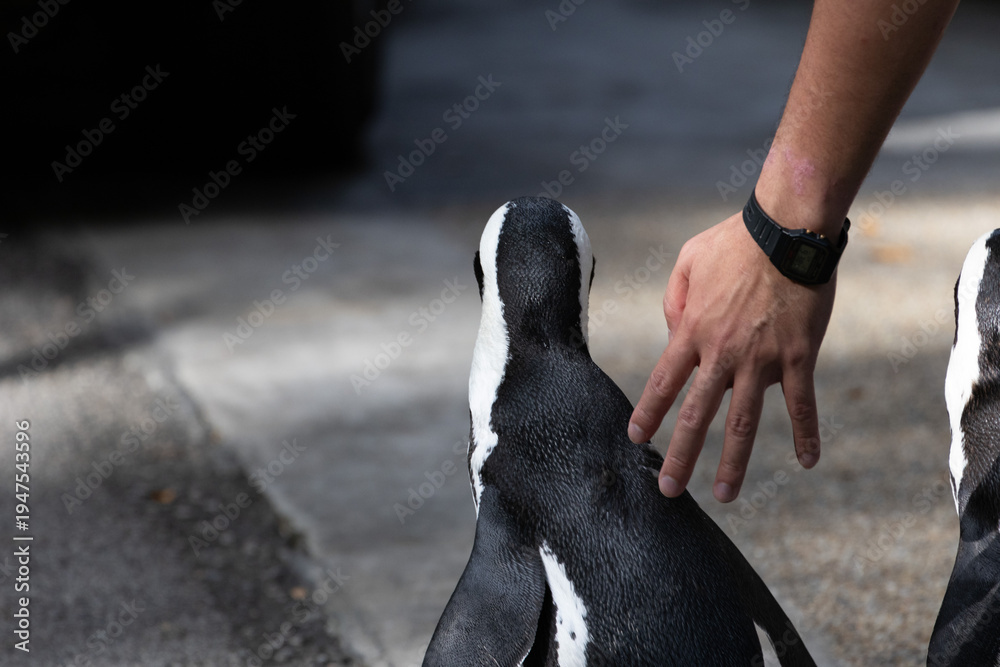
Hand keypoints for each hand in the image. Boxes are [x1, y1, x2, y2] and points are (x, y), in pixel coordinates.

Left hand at [628, 212, 835, 501]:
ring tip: (726, 494)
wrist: (787, 230)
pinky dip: (806, 434)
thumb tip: (673, 333)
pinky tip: (807, 461)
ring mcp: (761, 359)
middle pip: (696, 415)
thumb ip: (674, 302)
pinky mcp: (797, 357)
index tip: (637, 440)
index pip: (663, 383)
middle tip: (668, 490)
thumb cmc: (734, 241)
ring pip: (744, 422)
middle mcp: (722, 353)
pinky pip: (802, 403)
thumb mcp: (687, 261)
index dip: (648, 414)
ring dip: (734, 462)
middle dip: (680, 456)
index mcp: (692, 331)